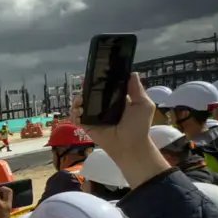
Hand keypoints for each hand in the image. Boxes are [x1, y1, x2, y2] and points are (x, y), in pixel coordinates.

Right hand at [71, 73, 170, 187]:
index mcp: (115, 100)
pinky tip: (79, 111)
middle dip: (85, 89)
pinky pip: (76, 117)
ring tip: (80, 102)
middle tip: (84, 86)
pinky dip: (74, 113)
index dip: (98, 81)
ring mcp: (94, 117)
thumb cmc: (139, 126)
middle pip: (90, 94)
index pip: (104, 87)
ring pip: (80, 104)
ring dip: (77, 100)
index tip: (94, 75)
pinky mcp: (87, 126)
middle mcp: (103, 107)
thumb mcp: (143, 104)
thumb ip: (137, 89)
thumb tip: (132, 72)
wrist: (131, 145)